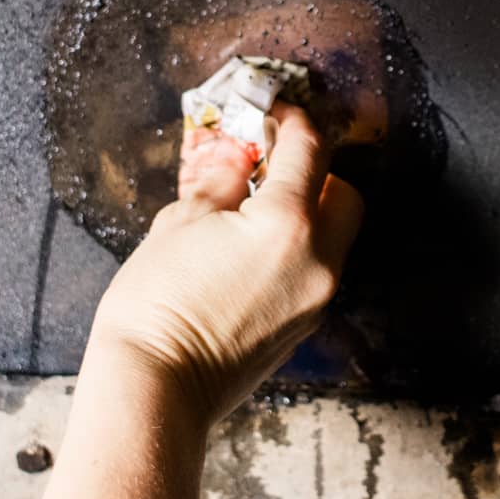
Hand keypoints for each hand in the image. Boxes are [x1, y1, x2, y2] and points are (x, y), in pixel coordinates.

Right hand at [93, 101, 362, 425]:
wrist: (155, 387)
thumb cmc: (156, 305)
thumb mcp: (181, 222)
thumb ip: (222, 179)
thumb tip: (239, 157)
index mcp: (286, 225)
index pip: (310, 151)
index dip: (292, 119)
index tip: (274, 111)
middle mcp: (317, 261)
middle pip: (343, 194)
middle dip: (314, 171)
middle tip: (269, 163)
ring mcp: (316, 298)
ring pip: (335, 234)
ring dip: (308, 210)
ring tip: (255, 206)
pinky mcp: (305, 324)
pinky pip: (317, 267)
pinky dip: (298, 246)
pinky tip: (252, 246)